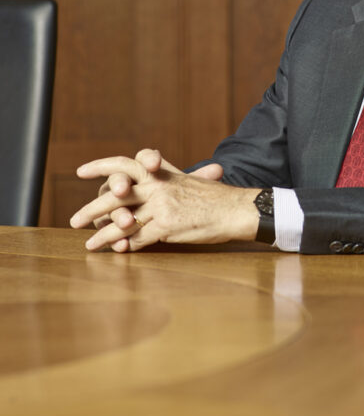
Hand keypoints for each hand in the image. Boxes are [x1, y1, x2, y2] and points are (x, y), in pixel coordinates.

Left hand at [71, 148, 257, 252]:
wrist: (235, 209)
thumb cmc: (214, 198)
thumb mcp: (188, 181)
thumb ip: (163, 182)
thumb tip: (143, 185)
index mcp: (161, 172)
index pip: (125, 163)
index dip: (101, 167)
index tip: (81, 172)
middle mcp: (158, 185)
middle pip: (115, 195)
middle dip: (92, 209)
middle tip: (75, 220)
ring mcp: (161, 205)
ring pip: (122, 221)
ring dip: (103, 235)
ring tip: (89, 244)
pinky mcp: (167, 225)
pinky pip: (137, 238)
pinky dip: (125, 247)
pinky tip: (116, 252)